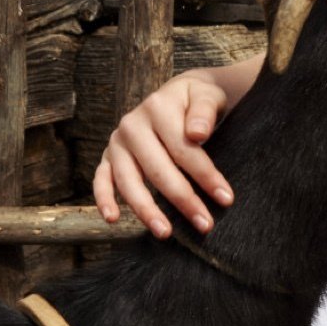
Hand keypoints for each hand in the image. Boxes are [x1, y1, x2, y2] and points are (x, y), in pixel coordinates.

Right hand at [92, 72, 234, 238]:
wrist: (181, 92)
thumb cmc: (198, 98)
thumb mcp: (208, 95)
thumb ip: (205, 111)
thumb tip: (197, 134)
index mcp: (158, 107)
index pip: (183, 149)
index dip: (205, 176)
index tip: (225, 198)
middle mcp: (132, 124)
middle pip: (158, 169)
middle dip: (183, 199)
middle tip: (204, 224)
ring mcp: (118, 141)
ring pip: (128, 180)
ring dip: (146, 210)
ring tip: (165, 233)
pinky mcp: (109, 155)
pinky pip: (101, 179)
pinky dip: (103, 198)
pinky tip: (112, 219)